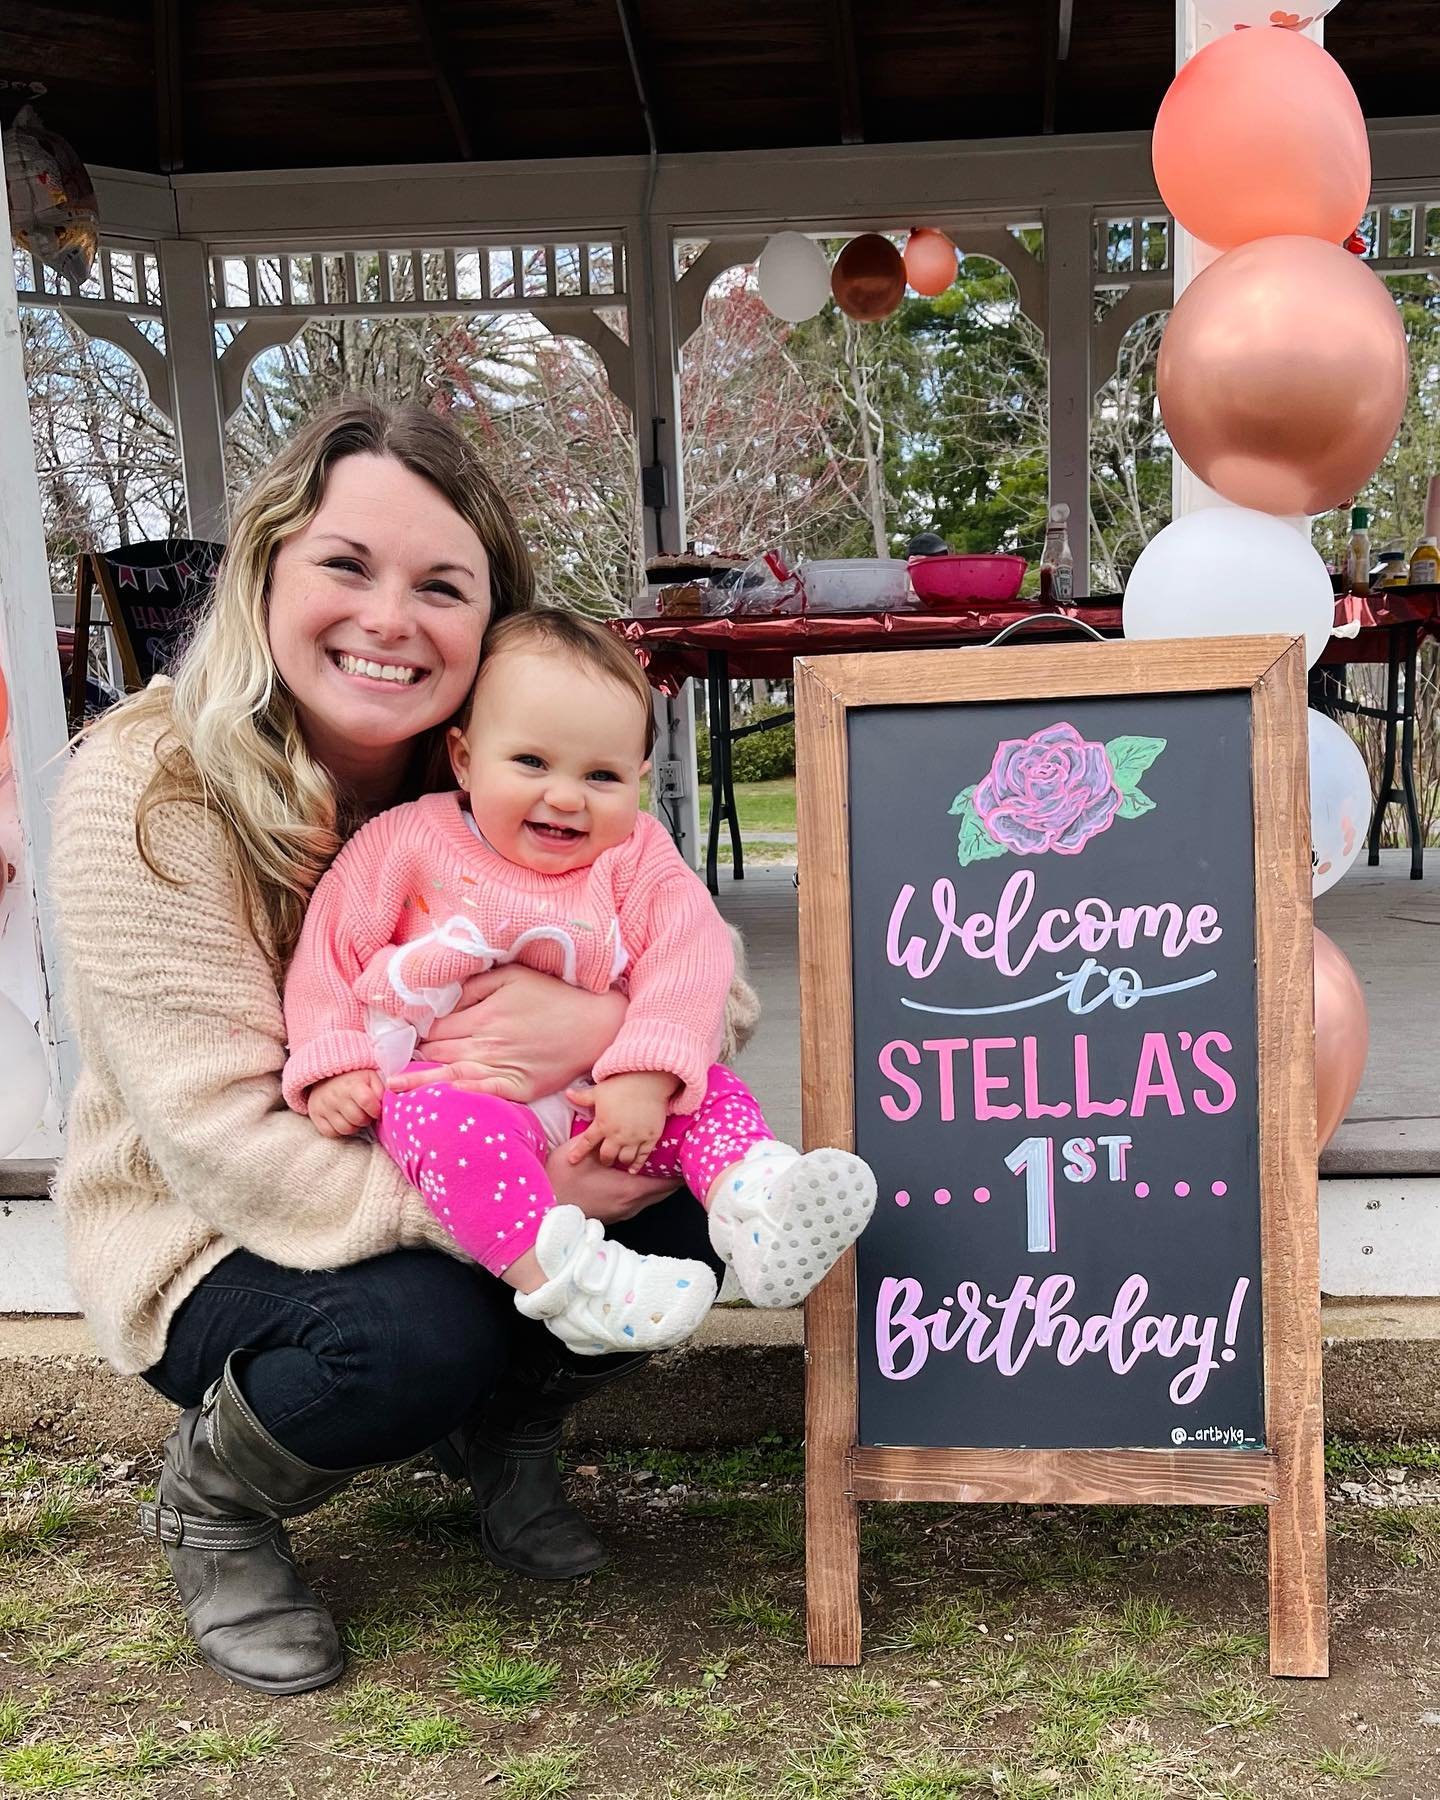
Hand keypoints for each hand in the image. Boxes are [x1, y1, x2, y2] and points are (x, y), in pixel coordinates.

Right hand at [308, 1069, 383, 1138]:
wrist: (326, 1075)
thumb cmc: (354, 1078)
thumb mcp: (371, 1077)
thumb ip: (381, 1090)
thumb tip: (387, 1105)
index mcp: (352, 1084)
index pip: (366, 1101)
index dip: (375, 1110)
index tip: (376, 1110)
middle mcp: (336, 1096)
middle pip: (358, 1119)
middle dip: (366, 1119)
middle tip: (365, 1113)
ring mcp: (324, 1106)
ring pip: (346, 1129)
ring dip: (354, 1126)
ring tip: (355, 1116)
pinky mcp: (315, 1115)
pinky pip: (331, 1133)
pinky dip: (340, 1130)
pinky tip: (344, 1120)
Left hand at [388, 965, 627, 1101]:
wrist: (595, 1026)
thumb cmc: (553, 996)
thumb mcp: (513, 976)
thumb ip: (475, 986)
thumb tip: (442, 998)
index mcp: (485, 1014)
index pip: (437, 1026)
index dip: (416, 1030)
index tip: (400, 1034)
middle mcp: (489, 1042)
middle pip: (439, 1051)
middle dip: (414, 1055)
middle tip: (387, 1062)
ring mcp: (503, 1067)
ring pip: (452, 1075)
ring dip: (421, 1082)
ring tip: (392, 1090)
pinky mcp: (518, 1087)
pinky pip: (483, 1093)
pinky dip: (461, 1095)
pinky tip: (441, 1100)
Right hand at [545, 1143, 674, 1223]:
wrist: (542, 1213)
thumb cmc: (560, 1181)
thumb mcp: (582, 1154)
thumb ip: (603, 1140)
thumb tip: (617, 1123)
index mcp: (628, 1189)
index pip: (666, 1182)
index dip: (678, 1170)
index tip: (686, 1156)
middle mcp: (630, 1205)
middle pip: (661, 1192)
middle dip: (671, 1176)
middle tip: (678, 1158)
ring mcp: (621, 1214)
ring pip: (649, 1199)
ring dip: (656, 1184)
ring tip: (662, 1165)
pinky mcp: (612, 1216)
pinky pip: (636, 1203)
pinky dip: (643, 1191)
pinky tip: (636, 1179)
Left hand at [566, 1072, 676, 1172]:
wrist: (649, 1081)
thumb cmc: (621, 1084)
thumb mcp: (599, 1090)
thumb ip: (583, 1097)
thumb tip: (567, 1093)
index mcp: (602, 1124)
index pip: (587, 1143)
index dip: (578, 1153)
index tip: (571, 1160)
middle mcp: (617, 1135)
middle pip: (607, 1156)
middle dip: (605, 1159)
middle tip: (605, 1159)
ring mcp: (635, 1138)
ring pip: (624, 1159)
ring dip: (620, 1161)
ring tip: (619, 1160)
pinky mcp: (650, 1137)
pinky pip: (643, 1157)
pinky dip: (637, 1165)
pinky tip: (632, 1169)